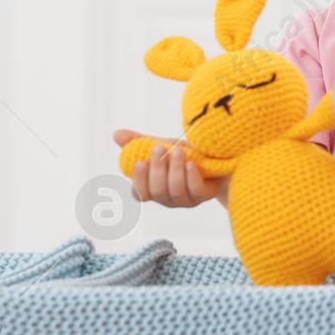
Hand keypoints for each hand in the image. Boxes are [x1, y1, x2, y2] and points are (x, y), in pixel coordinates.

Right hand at [112, 129, 229, 206]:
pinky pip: (195, 191)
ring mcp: (186, 200)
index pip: (139, 194)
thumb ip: (139, 141)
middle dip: (157, 169)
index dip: (138, 180)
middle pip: (156, 191)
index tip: (140, 161)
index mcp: (154, 188)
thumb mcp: (162, 145)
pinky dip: (191, 177)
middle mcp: (168, 198)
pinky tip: (191, 164)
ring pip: (175, 191)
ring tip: (178, 151)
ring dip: (175, 170)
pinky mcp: (204, 196)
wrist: (217, 157)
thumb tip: (116, 134)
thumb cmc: (185, 154)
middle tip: (159, 148)